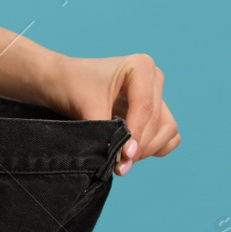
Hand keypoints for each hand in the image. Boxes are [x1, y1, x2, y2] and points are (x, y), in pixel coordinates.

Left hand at [39, 53, 180, 175]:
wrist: (62, 82)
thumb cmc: (73, 86)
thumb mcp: (87, 106)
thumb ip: (107, 133)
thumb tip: (122, 160)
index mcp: (140, 66)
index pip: (145, 106)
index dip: (137, 134)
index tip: (125, 155)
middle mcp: (153, 78)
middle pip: (158, 121)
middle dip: (140, 145)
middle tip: (120, 164)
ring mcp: (157, 96)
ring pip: (167, 130)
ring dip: (148, 149)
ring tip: (122, 161)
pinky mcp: (156, 113)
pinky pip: (168, 136)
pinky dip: (154, 148)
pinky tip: (131, 153)